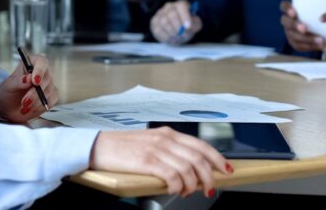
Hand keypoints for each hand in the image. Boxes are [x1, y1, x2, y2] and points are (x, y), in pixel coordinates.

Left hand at [0, 55, 59, 122]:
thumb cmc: (8, 92)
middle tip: (24, 102)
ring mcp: (48, 84)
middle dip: (35, 93)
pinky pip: (51, 101)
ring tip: (23, 108)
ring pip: (49, 92)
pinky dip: (40, 107)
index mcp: (32, 63)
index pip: (42, 62)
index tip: (35, 82)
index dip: (40, 71)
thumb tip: (28, 78)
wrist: (9, 107)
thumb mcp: (9, 86)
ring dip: (36, 102)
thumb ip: (18, 81)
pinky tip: (30, 109)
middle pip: (47, 79)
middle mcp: (43, 72)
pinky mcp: (51, 96)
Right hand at [89, 126, 232, 196]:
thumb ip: (169, 150)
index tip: (226, 169)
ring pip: (188, 169)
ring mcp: (156, 149)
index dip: (217, 158)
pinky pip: (172, 175)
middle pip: (198, 158)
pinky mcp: (147, 161)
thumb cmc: (123, 148)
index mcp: (168, 133)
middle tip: (209, 188)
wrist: (99, 146)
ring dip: (193, 185)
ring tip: (188, 192)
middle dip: (209, 176)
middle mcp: (165, 139)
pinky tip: (174, 190)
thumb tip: (188, 167)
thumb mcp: (150, 142)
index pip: (201, 145)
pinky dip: (178, 186)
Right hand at [150, 0, 201, 44]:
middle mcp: (169, 6)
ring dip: (172, 33)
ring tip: (178, 38)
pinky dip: (166, 36)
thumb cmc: (186, 26)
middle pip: (172, 15)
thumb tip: (189, 26)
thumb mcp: (195, 25)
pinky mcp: (154, 22)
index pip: (181, 6)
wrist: (177, 31)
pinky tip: (171, 38)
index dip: (185, 16)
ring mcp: (160, 13)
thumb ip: (196, 25)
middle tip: (183, 35)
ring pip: (164, 22)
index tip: (188, 27)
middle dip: (178, 27)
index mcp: (181, 4)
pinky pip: (158, 29)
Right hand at [279, 1, 324, 51]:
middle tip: (304, 28)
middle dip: (294, 25)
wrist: (317, 27)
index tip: (294, 13)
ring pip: (293, 36)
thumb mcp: (315, 8)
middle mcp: (286, 21)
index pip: (284, 6)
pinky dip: (310, 46)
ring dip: (306, 38)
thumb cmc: (315, 13)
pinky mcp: (293, 42)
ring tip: (320, 40)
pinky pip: (299, 46)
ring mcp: (288, 32)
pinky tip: (320, 46)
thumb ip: (317, 7)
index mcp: (289, 9)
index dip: (287, 9)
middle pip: (285, 22)